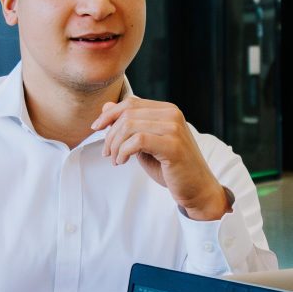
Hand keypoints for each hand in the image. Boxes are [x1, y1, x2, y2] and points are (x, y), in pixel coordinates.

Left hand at [91, 98, 228, 219]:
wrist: (196, 189)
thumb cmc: (171, 167)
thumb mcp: (145, 143)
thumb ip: (129, 125)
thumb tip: (106, 107)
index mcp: (167, 110)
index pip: (130, 103)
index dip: (109, 115)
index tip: (96, 128)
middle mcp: (172, 114)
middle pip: (127, 114)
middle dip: (110, 134)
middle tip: (108, 153)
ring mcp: (174, 128)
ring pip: (130, 126)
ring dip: (116, 145)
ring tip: (116, 159)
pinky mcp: (173, 145)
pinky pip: (138, 140)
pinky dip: (124, 151)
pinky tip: (123, 162)